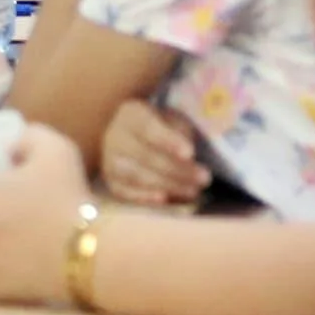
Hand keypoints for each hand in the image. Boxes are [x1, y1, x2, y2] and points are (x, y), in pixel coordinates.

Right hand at [98, 98, 212, 209]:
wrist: (130, 138)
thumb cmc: (159, 127)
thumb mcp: (171, 120)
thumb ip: (179, 132)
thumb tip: (188, 156)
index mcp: (131, 114)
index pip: (149, 128)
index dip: (169, 141)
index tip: (190, 153)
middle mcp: (115, 136)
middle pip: (146, 156)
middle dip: (178, 169)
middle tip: (204, 178)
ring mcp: (110, 161)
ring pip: (137, 176)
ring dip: (168, 185)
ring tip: (193, 191)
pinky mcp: (111, 182)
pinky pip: (127, 193)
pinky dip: (146, 198)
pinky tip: (166, 200)